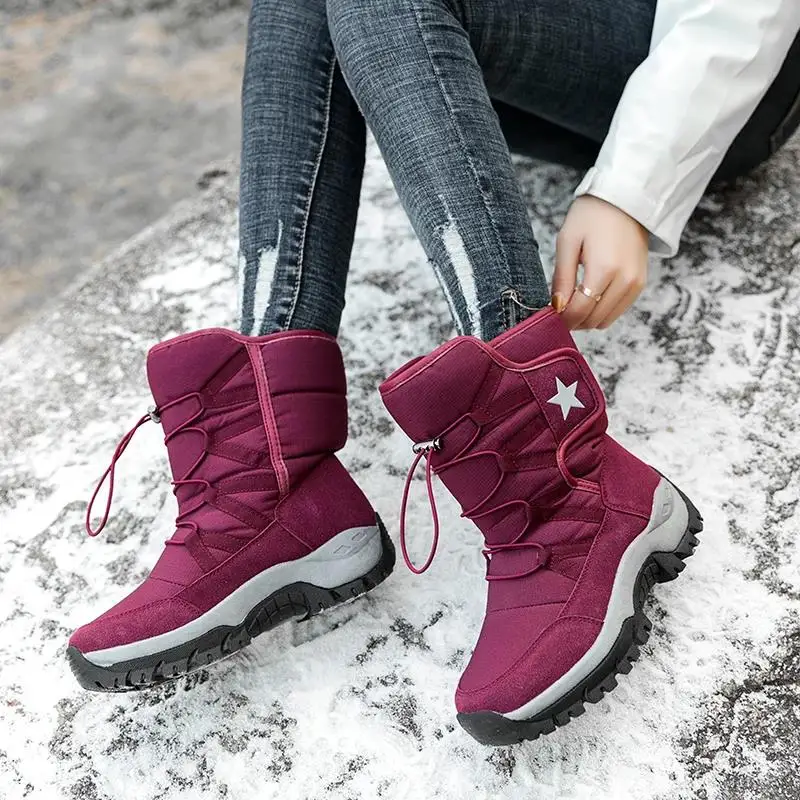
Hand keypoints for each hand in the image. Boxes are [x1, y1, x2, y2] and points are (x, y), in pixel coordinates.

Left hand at [551, 196, 648, 329]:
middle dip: (573, 320)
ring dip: (587, 318)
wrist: (625, 200)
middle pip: (594, 319)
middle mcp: (625, 280)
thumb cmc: (592, 216)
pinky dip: (601, 311)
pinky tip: (590, 297)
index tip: (550, 317)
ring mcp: (636, 284)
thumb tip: (557, 307)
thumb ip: (562, 278)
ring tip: (573, 303)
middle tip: (559, 310)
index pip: (581, 310)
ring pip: (606, 320)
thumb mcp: (568, 242)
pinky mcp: (640, 284)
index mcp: (605, 269)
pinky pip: (617, 311)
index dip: (563, 319)